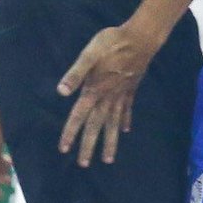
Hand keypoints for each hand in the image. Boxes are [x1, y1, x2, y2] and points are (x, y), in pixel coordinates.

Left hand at [56, 23, 157, 167]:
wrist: (140, 38)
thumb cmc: (112, 43)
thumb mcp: (90, 54)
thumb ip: (76, 73)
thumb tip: (61, 91)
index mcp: (94, 90)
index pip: (79, 115)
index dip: (71, 132)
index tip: (65, 149)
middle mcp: (107, 97)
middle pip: (97, 126)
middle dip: (89, 146)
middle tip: (84, 164)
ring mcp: (121, 95)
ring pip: (113, 124)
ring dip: (109, 141)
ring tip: (108, 159)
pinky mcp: (131, 89)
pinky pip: (127, 110)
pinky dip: (125, 121)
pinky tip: (125, 131)